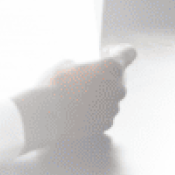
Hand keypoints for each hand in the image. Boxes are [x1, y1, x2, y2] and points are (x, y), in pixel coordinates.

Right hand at [14, 44, 135, 147]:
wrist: (46, 117)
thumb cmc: (54, 86)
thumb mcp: (65, 64)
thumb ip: (82, 65)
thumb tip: (81, 70)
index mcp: (111, 66)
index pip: (129, 53)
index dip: (119, 51)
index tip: (107, 53)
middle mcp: (118, 87)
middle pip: (118, 78)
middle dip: (105, 77)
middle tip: (85, 78)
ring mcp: (113, 107)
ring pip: (110, 97)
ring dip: (99, 96)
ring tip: (76, 98)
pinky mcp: (107, 123)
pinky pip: (104, 113)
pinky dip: (95, 112)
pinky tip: (78, 110)